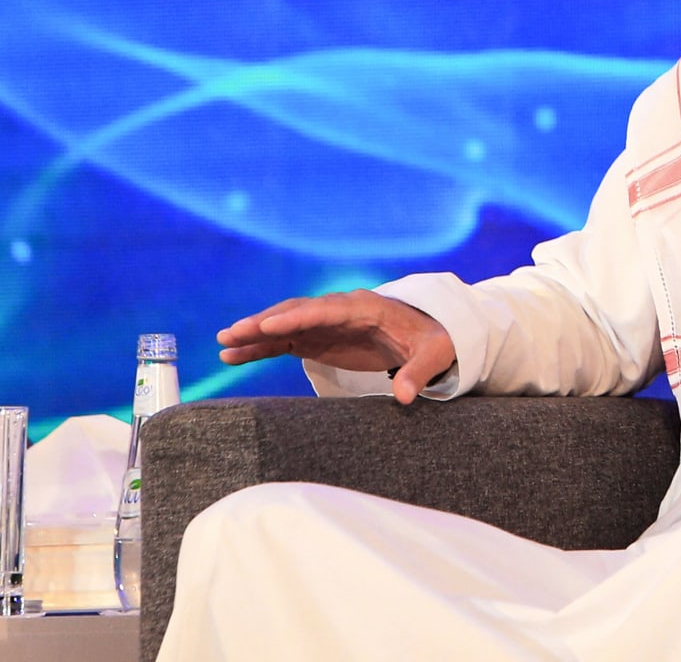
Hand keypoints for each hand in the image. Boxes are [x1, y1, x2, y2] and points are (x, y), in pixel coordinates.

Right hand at [217, 290, 454, 404]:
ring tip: (224, 345)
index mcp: (367, 307)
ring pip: (284, 325)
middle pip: (297, 313)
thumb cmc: (433, 340)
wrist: (428, 334)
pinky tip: (232, 356)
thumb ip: (419, 372)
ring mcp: (325, 324)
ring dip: (255, 334)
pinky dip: (259, 347)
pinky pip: (283, 341)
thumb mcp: (435, 353)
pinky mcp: (316, 338)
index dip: (298, 317)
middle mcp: (339, 310)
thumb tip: (405, 396)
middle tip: (233, 333)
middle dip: (266, 322)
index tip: (270, 325)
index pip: (328, 309)